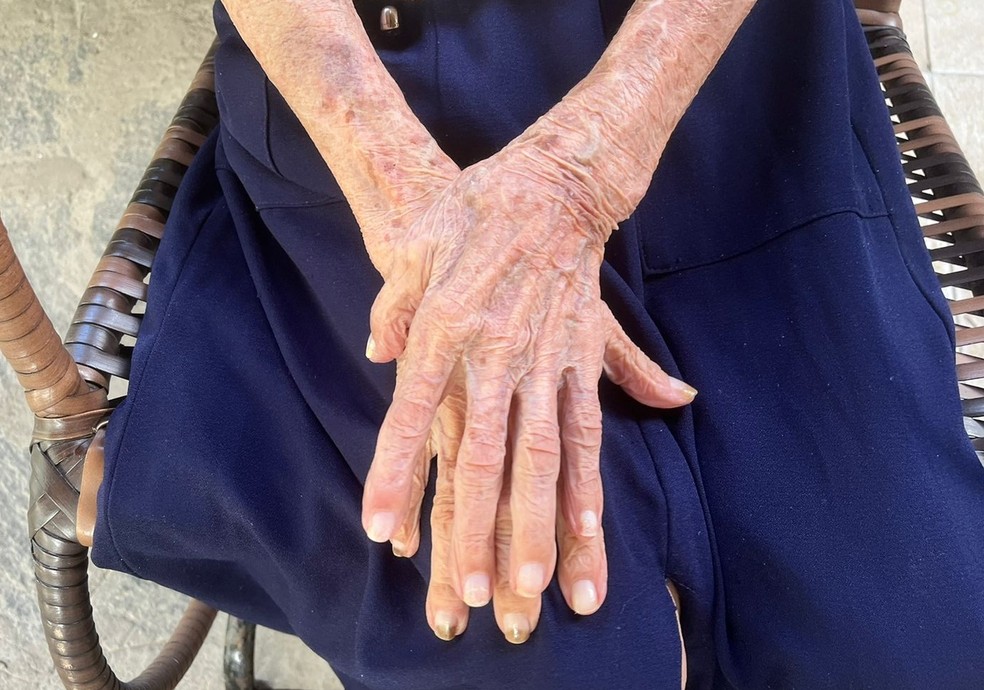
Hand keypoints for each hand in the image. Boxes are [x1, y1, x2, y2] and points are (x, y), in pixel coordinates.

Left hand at [361, 136, 696, 631]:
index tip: (382, 531)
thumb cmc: (474, 214)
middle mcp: (496, 354)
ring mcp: (545, 362)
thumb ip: (394, 303)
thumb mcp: (417, 245)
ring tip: (538, 587)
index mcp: (445, 328)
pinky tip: (591, 529)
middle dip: (477, 529)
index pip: (412, 413)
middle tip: (473, 595)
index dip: (396, 473)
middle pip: (483, 456)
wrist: (553, 186)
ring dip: (540, 525)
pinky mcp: (581, 360)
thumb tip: (376, 348)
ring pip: (542, 458)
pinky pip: (586, 429)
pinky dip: (588, 481)